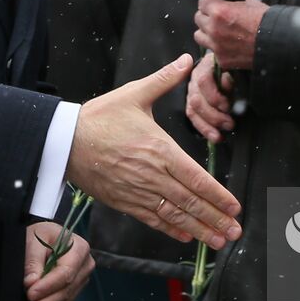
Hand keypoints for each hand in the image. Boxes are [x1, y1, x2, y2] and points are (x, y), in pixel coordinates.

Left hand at [23, 221, 93, 300]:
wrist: (46, 237)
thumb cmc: (41, 236)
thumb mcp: (34, 240)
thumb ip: (33, 260)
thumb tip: (30, 282)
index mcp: (79, 248)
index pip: (66, 272)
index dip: (48, 285)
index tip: (31, 293)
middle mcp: (85, 265)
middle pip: (67, 289)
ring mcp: (82, 278)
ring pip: (66, 299)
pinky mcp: (75, 289)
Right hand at [67, 54, 241, 248]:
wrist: (64, 141)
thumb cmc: (100, 116)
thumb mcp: (135, 93)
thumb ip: (165, 79)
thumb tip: (188, 59)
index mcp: (160, 150)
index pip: (196, 178)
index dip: (218, 195)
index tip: (234, 207)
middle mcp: (152, 175)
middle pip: (190, 202)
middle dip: (215, 218)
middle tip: (235, 232)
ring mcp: (137, 191)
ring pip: (173, 215)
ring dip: (198, 229)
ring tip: (218, 241)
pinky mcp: (123, 201)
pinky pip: (151, 218)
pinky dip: (170, 229)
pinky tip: (185, 237)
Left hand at [192, 0, 266, 71]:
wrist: (278, 43)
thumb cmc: (267, 22)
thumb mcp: (251, 2)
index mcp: (219, 11)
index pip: (202, 2)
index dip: (209, 1)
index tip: (213, 3)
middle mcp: (214, 29)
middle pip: (198, 18)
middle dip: (206, 16)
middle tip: (216, 17)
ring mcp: (216, 46)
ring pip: (199, 36)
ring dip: (206, 32)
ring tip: (217, 31)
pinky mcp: (222, 59)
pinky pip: (211, 51)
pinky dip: (217, 48)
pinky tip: (227, 45)